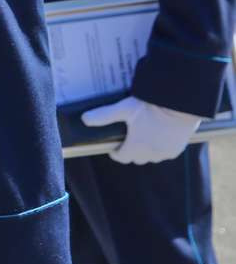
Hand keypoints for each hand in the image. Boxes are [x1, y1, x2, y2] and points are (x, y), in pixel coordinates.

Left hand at [81, 95, 203, 163]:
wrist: (180, 105)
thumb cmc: (151, 106)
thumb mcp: (124, 108)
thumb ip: (104, 115)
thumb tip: (84, 119)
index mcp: (136, 147)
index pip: (122, 157)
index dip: (116, 152)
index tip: (114, 146)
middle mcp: (150, 154)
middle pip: (136, 158)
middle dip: (130, 151)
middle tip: (128, 139)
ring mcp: (164, 153)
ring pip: (151, 158)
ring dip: (145, 151)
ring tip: (142, 138)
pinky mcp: (177, 149)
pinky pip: (164, 154)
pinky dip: (159, 149)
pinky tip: (157, 138)